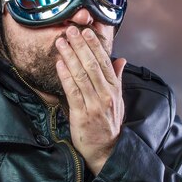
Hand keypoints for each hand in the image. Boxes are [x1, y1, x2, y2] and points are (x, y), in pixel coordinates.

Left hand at [55, 26, 126, 175]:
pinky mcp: (82, 114)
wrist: (106, 150)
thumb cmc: (109, 123)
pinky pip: (73, 91)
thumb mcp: (118, 100)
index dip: (95, 46)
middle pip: (92, 65)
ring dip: (70, 56)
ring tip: (61, 42)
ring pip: (81, 75)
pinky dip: (66, 76)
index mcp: (114, 89)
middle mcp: (106, 94)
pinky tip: (60, 64)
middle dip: (80, 46)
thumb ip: (117, 78)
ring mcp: (94, 104)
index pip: (105, 62)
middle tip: (70, 30)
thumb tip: (121, 60)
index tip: (87, 31)